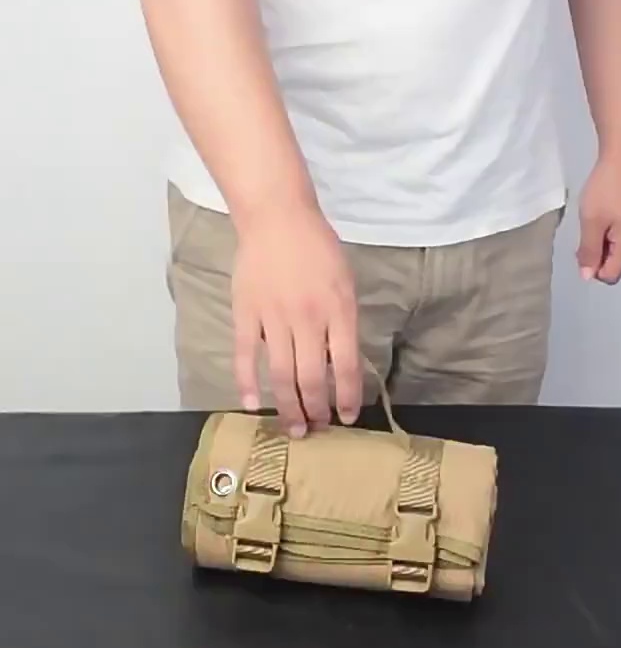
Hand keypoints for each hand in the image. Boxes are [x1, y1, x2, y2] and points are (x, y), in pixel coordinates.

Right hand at [231, 207, 361, 437]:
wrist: (277, 218)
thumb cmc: (318, 249)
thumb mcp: (345, 283)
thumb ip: (344, 323)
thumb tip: (340, 364)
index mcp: (338, 311)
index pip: (345, 366)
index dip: (348, 397)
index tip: (348, 416)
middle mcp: (307, 320)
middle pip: (311, 378)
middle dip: (317, 410)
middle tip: (318, 428)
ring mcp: (274, 319)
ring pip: (281, 375)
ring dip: (288, 406)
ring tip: (295, 428)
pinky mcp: (246, 314)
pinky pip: (246, 356)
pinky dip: (246, 383)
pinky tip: (250, 405)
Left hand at [576, 153, 620, 283]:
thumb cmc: (605, 191)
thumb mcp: (591, 223)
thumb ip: (589, 252)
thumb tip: (587, 277)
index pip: (610, 275)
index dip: (592, 268)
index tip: (583, 247)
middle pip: (613, 265)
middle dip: (595, 256)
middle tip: (586, 232)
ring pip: (614, 253)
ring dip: (599, 245)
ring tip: (593, 223)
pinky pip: (618, 241)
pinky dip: (606, 236)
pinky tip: (600, 219)